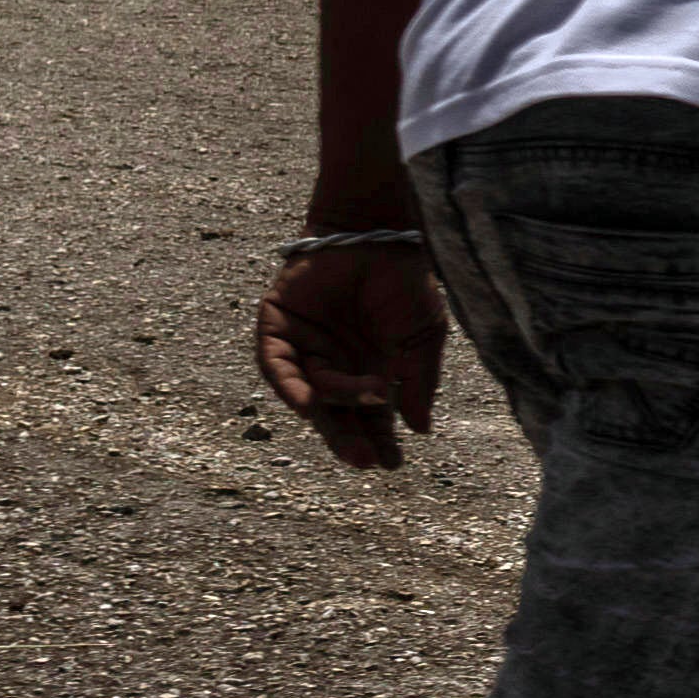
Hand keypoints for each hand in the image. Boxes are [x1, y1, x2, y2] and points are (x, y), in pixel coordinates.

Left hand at [257, 240, 446, 470]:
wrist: (376, 234)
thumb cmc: (404, 282)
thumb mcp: (422, 336)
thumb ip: (418, 380)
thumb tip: (420, 429)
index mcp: (370, 372)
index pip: (370, 418)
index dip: (379, 441)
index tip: (391, 464)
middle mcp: (334, 367)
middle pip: (336, 414)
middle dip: (349, 439)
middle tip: (364, 460)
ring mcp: (304, 349)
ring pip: (311, 394)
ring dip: (330, 414)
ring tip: (350, 434)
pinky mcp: (277, 329)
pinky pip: (276, 366)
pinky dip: (289, 386)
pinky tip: (308, 404)